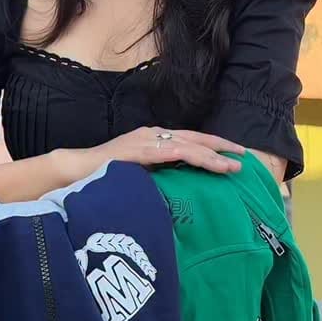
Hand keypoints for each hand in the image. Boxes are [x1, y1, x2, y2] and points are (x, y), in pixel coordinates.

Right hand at [57, 127, 246, 185]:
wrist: (77, 168)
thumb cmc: (106, 174)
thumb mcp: (138, 172)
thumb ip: (157, 173)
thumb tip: (181, 186)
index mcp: (154, 138)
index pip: (190, 139)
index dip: (213, 145)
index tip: (234, 154)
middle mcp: (153, 134)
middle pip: (195, 138)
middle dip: (221, 146)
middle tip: (244, 155)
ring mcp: (146, 139)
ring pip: (187, 145)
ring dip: (212, 155)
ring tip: (232, 165)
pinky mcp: (140, 150)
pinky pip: (171, 152)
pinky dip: (192, 157)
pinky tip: (207, 163)